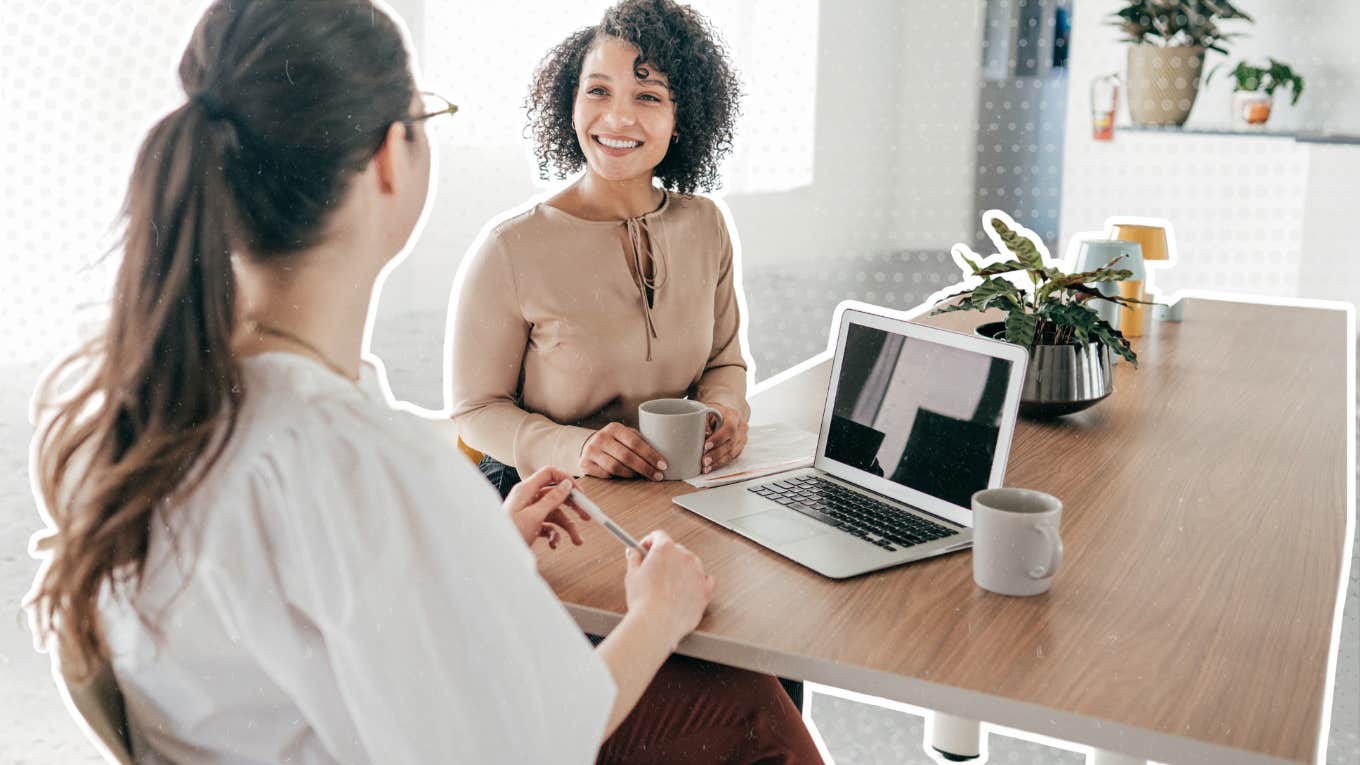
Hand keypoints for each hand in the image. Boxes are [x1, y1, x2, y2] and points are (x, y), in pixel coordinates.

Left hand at [503, 467, 590, 548]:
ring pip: (555, 514)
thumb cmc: (509, 534)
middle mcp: (528, 498)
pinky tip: (554, 544)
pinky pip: (549, 525)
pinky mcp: (531, 525)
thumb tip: (566, 484)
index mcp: (526, 490)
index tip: (580, 494)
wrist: (495, 554)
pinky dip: (555, 535)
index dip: (566, 480)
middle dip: (573, 507)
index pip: (550, 474)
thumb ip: (551, 499)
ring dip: (568, 527)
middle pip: (556, 495)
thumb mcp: (534, 516)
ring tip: (577, 540)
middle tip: (587, 516)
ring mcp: (530, 512)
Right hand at [579, 422, 666, 480]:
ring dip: (632, 474)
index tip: (663, 465)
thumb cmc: (616, 443)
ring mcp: (591, 451)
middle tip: (657, 476)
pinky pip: (605, 475)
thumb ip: (641, 442)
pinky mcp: (584, 464)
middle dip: (645, 468)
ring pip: (615, 467)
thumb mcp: (626, 437)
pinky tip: (625, 478)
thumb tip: (668, 452)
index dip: (651, 455)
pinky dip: (617, 478)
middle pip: (627, 456)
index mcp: (615, 428)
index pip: (635, 442)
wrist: (589, 446)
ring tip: (642, 476)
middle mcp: (601, 437)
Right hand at [623, 530, 715, 644]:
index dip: (649, 542)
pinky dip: (697, 582)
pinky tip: (687, 589)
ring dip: (681, 570)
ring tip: (668, 586)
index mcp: (666, 549)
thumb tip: (635, 553)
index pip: (659, 536)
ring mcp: (698, 572)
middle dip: (665, 558)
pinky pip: (706, 580)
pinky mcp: (705, 590)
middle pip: (675, 550)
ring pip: (691, 564)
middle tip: (654, 571)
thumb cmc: (644, 602)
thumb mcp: (631, 574)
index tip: (646, 550)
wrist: (656, 623)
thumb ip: (634, 558)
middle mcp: (685, 557)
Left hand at [699, 402, 747, 473]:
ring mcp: (742, 438)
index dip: (718, 438)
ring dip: (718, 462)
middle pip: (731, 443)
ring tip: (706, 467)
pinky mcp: (740, 447)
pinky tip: (711, 467)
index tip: (706, 446)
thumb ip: (705, 421)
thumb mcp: (708, 412)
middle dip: (716, 454)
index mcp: (733, 416)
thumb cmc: (714, 413)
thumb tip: (705, 435)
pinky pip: (731, 457)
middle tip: (704, 461)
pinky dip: (720, 463)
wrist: (725, 415)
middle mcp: (741, 427)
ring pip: (732, 453)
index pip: (729, 428)